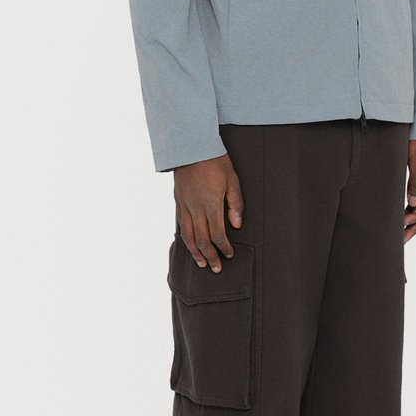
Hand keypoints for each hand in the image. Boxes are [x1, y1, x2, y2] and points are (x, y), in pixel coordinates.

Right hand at [173, 153, 244, 270]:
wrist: (192, 147)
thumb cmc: (215, 162)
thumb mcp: (232, 180)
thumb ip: (235, 204)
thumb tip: (236, 225)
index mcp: (211, 205)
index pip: (217, 235)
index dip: (223, 247)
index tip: (229, 254)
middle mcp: (196, 209)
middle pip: (202, 240)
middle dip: (210, 256)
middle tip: (216, 268)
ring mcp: (185, 206)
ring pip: (188, 236)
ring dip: (195, 252)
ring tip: (201, 263)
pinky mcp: (179, 201)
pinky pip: (181, 224)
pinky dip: (185, 237)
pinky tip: (189, 243)